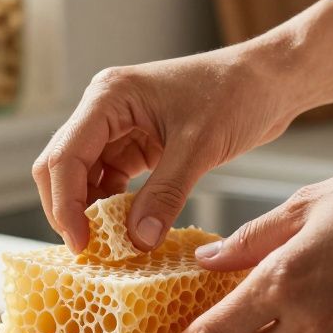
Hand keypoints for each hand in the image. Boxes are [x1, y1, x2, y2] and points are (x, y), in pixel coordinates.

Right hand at [33, 41, 301, 252]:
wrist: (271, 81)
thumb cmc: (237, 93)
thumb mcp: (200, 147)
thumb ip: (165, 194)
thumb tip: (136, 241)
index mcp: (109, 97)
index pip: (64, 156)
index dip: (65, 204)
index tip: (80, 245)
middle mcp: (104, 109)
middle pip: (62, 166)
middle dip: (69, 209)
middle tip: (88, 251)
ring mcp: (119, 127)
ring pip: (83, 177)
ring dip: (91, 212)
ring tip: (108, 247)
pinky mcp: (138, 144)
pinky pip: (111, 182)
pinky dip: (114, 208)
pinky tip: (126, 232)